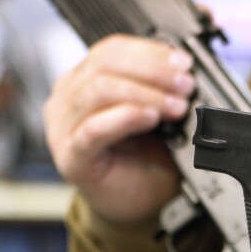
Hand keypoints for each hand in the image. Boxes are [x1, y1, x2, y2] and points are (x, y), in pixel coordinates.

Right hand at [44, 35, 193, 222]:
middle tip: (185, 84)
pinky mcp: (72, 155)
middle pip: (105, 65)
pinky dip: (126, 118)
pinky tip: (150, 118)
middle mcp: (69, 98)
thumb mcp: (157, 114)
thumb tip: (185, 68)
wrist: (139, 202)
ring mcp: (65, 126)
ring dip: (146, 94)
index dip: (151, 52)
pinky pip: (94, 129)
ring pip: (99, 90)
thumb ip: (161, 88)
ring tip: (176, 106)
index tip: (184, 62)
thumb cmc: (145, 158)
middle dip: (153, 71)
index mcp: (86, 80)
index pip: (112, 49)